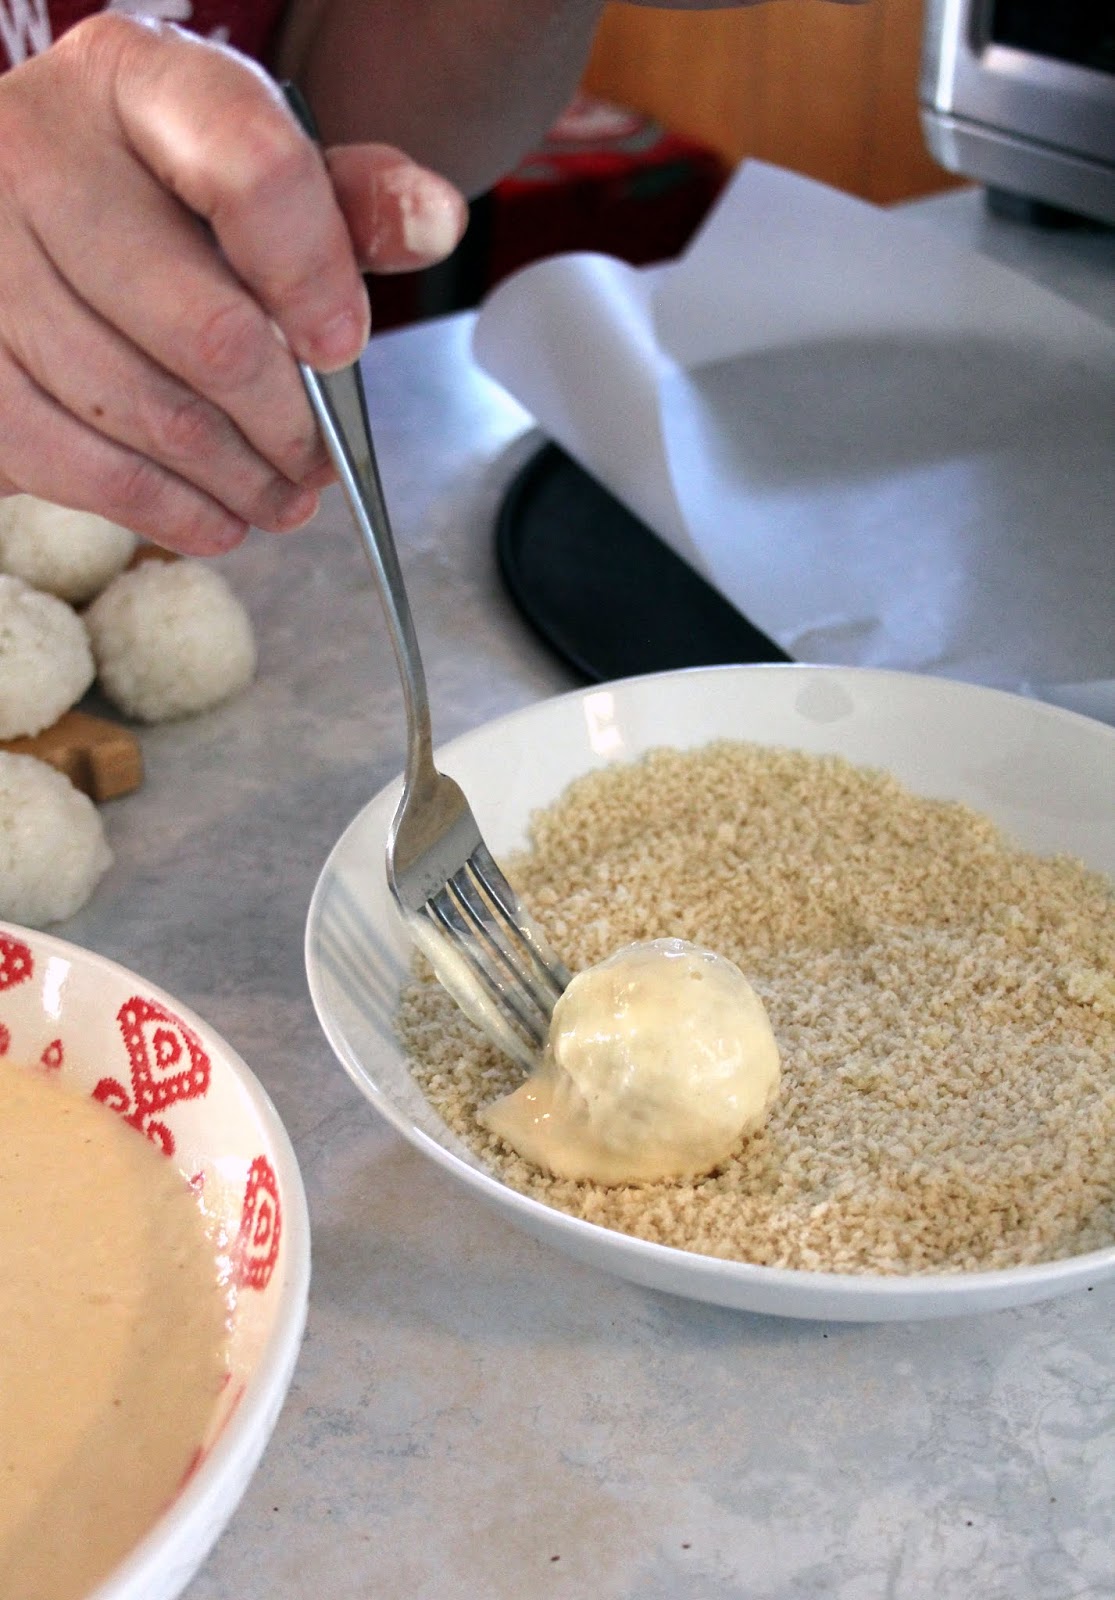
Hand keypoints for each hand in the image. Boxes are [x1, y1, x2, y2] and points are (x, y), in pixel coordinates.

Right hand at [0, 15, 466, 553]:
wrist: (20, 218)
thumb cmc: (155, 200)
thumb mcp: (253, 171)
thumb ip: (348, 200)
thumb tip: (435, 222)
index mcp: (136, 83)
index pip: (253, 173)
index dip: (317, 280)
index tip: (341, 348)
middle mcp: (39, 154)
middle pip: (210, 331)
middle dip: (289, 425)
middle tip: (317, 459)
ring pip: (153, 416)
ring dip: (241, 481)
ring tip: (280, 497)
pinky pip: (88, 471)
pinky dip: (171, 512)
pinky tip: (216, 516)